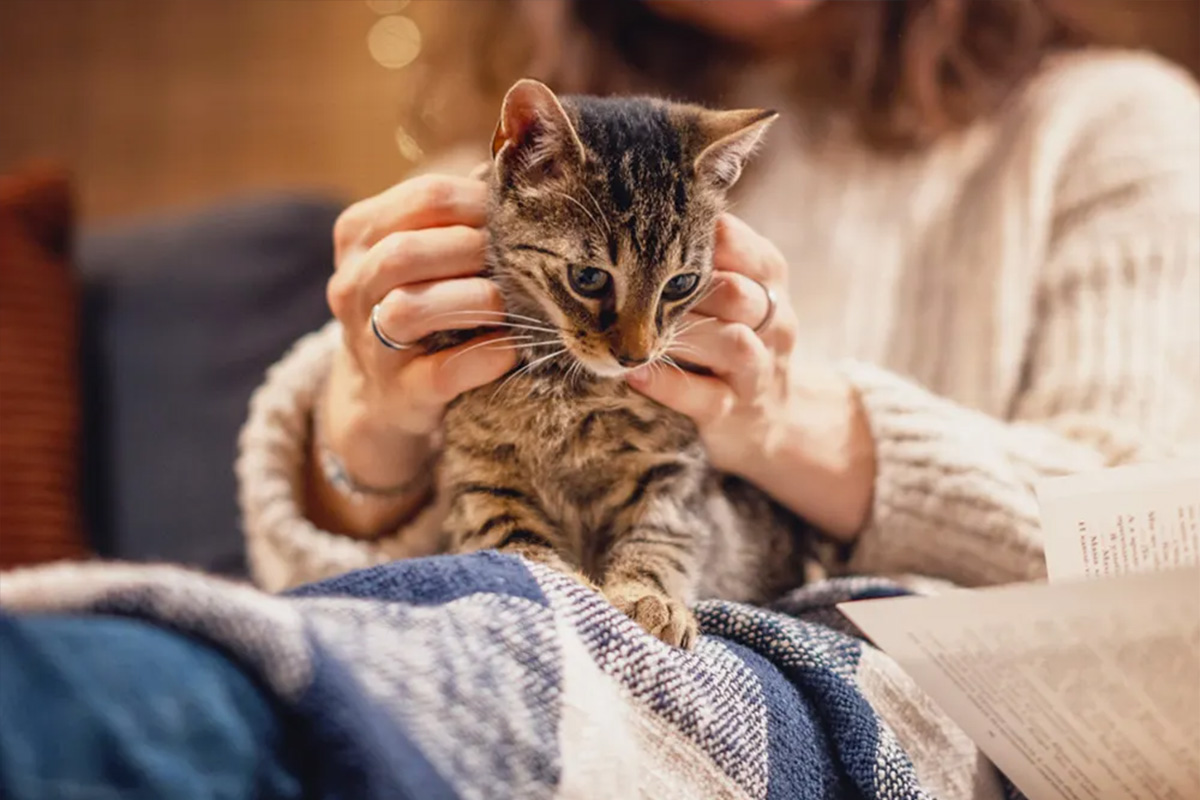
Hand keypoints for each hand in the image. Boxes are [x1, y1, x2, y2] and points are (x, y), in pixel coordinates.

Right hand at [315, 174, 517, 533]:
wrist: (385, 394)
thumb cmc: (421, 302)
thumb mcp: (421, 252)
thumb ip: (456, 216)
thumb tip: (522, 174)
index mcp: (359, 234)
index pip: (424, 197)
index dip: (481, 202)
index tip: (517, 216)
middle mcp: (353, 285)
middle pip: (407, 251)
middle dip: (475, 250)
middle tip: (519, 261)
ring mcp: (369, 342)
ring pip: (411, 309)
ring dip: (475, 300)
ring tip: (511, 303)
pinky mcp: (399, 392)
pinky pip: (443, 371)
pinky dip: (485, 356)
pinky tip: (511, 347)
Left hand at [626, 214, 875, 540]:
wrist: (774, 416)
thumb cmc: (730, 333)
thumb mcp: (731, 284)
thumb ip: (698, 248)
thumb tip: (635, 197)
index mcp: (767, 276)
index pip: (738, 244)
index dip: (692, 237)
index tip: (649, 232)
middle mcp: (772, 320)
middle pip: (735, 293)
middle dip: (684, 289)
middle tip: (633, 285)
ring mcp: (757, 370)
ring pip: (730, 343)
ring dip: (681, 334)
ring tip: (636, 329)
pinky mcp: (734, 413)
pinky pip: (705, 397)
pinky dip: (667, 384)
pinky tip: (634, 371)